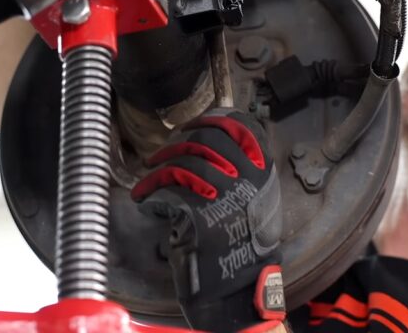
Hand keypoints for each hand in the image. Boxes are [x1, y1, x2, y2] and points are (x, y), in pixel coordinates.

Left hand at [132, 110, 284, 331]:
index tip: (193, 125)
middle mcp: (247, 178)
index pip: (242, 127)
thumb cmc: (240, 247)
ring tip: (150, 174)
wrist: (237, 287)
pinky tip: (144, 198)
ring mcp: (225, 192)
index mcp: (262, 173)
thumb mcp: (254, 203)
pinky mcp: (200, 210)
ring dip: (159, 165)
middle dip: (179, 141)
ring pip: (184, 161)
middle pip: (207, 138)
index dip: (214, 119)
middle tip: (162, 152)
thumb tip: (208, 151)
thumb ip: (240, 175)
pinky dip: (150, 190)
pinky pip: (167, 188)